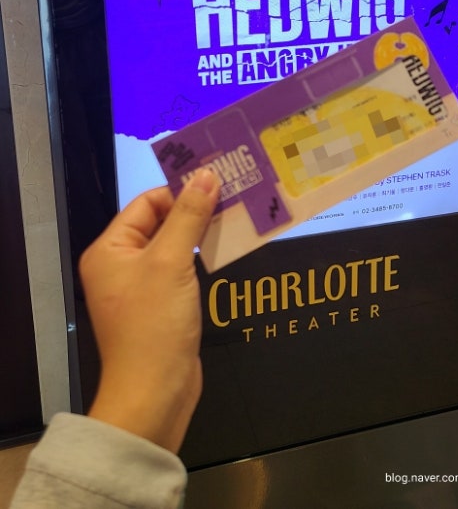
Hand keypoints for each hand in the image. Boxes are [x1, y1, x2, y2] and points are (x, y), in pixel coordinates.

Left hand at [79, 169, 219, 452]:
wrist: (155, 394)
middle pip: (160, 222)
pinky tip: (228, 249)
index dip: (180, 191)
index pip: (146, 203)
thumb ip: (189, 215)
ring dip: (202, 233)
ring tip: (237, 217)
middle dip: (195, 210)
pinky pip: (181, 270)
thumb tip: (206, 174)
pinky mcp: (160, 306)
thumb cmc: (154, 324)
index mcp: (109, 250)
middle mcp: (119, 265)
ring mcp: (139, 287)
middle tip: (234, 195)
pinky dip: (202, 258)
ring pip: (174, 246)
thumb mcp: (172, 262)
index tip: (218, 182)